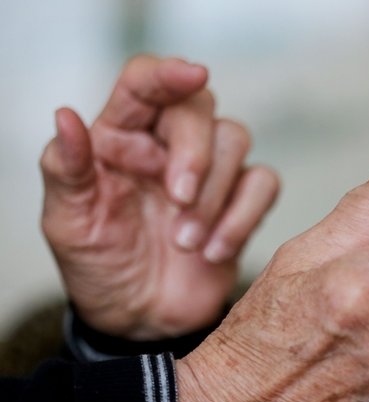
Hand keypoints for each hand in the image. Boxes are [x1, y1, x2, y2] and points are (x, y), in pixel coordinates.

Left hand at [40, 56, 278, 339]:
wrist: (140, 320)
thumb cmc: (100, 266)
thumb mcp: (69, 223)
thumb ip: (66, 168)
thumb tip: (65, 116)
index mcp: (120, 137)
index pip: (144, 83)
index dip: (168, 72)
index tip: (192, 73)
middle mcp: (167, 145)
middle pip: (200, 107)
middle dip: (195, 153)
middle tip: (178, 200)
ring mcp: (210, 172)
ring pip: (236, 140)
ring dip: (215, 196)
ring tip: (186, 243)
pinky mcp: (241, 201)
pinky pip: (263, 184)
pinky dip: (243, 217)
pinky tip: (214, 251)